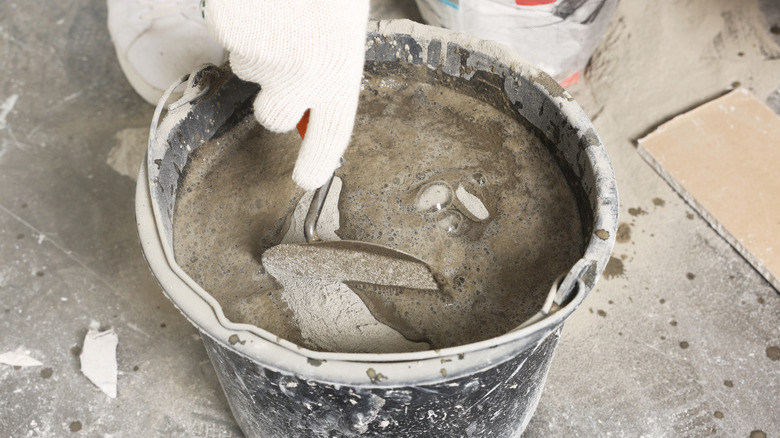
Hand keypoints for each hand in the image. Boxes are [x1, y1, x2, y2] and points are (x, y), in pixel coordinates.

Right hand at [205, 0, 369, 190]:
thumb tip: (302, 107)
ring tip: (276, 7)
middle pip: (272, 115)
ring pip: (247, 67)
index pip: (331, 134)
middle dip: (272, 93)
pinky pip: (227, 35)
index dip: (318, 161)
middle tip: (284, 54)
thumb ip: (327, 67)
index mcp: (342, 71)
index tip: (306, 179)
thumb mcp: (342, 28)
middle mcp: (304, 75)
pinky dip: (236, 17)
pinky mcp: (232, 31)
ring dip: (257, 44)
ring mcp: (263, 56)